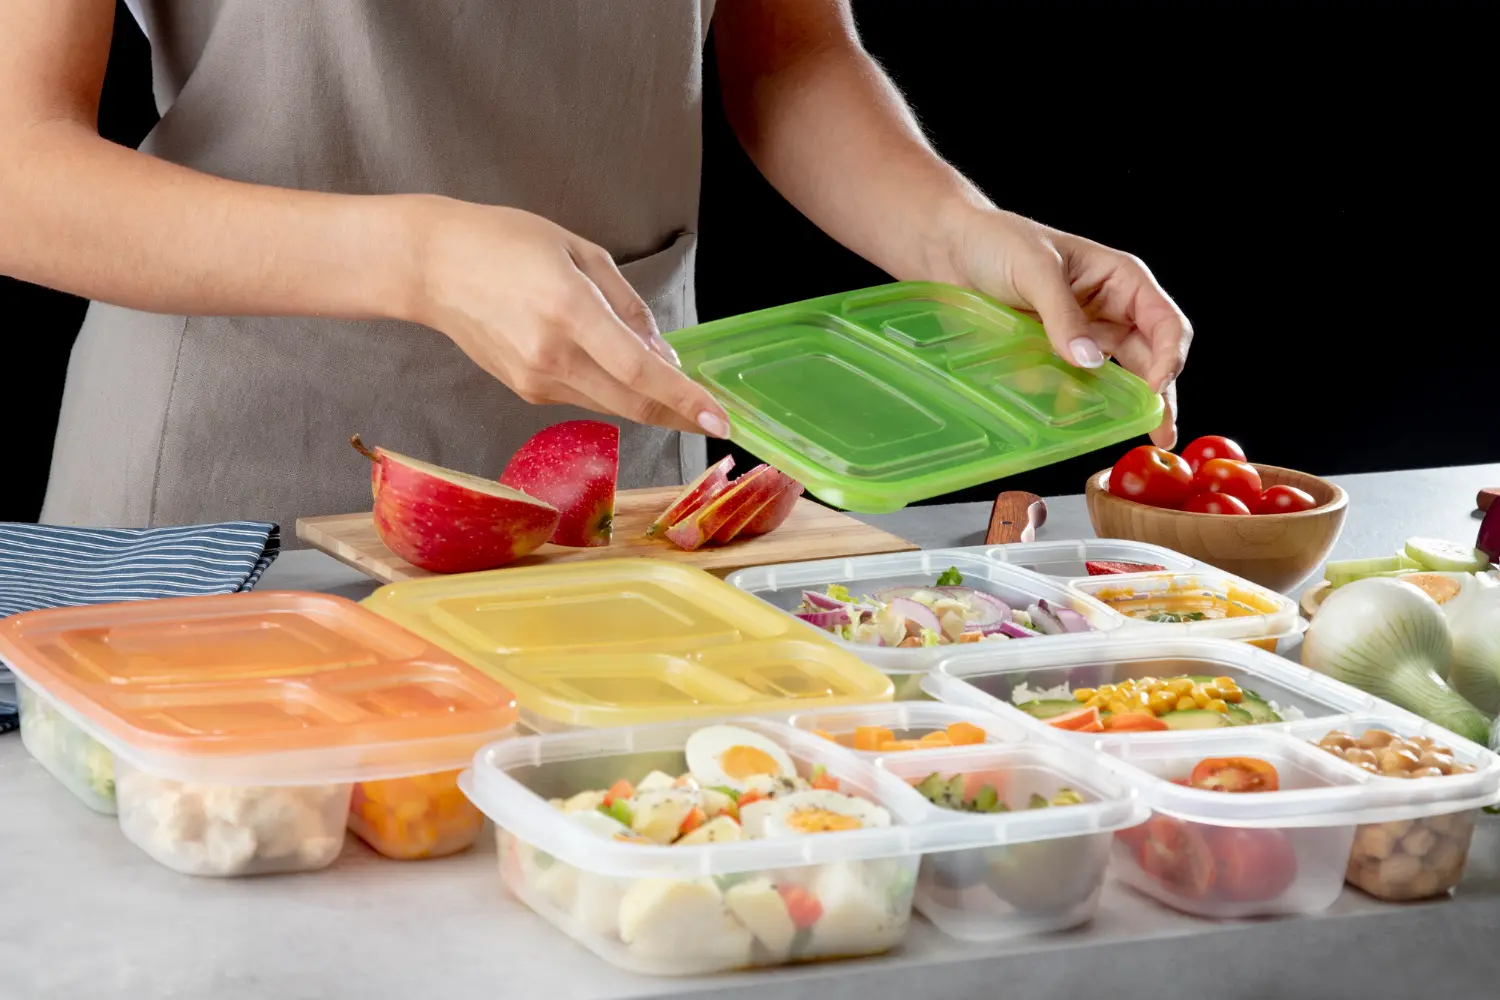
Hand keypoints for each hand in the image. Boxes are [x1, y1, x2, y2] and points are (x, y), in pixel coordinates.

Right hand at [403, 197, 729, 437]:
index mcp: (570, 311)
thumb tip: (664, 355)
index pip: (640, 373)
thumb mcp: (579, 253)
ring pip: (611, 405)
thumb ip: (628, 305)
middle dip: (680, 415)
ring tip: (677, 390)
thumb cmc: (505, 243)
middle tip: (713, 418)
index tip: (721, 419)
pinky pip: (585, 396)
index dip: (685, 399)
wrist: (431, 267)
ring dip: (649, 402)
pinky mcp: (526, 390)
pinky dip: (614, 391)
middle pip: (632, 403)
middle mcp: (552, 355)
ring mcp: (535, 380)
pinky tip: (624, 373)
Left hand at [937, 206, 1191, 448]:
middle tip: (1160, 431)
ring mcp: (1086, 332)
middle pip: (1152, 355)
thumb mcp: (1035, 270)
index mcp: (1121, 279)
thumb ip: (1063, 315)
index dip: (1169, 357)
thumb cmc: (997, 240)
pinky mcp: (1057, 351)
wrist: (950, 249)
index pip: (1165, 322)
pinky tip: (1090, 421)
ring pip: (1123, 373)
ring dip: (1132, 403)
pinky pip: (1081, 380)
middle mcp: (1112, 308)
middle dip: (1159, 393)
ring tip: (1137, 434)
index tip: (1154, 388)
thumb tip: (1089, 360)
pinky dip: (1089, 400)